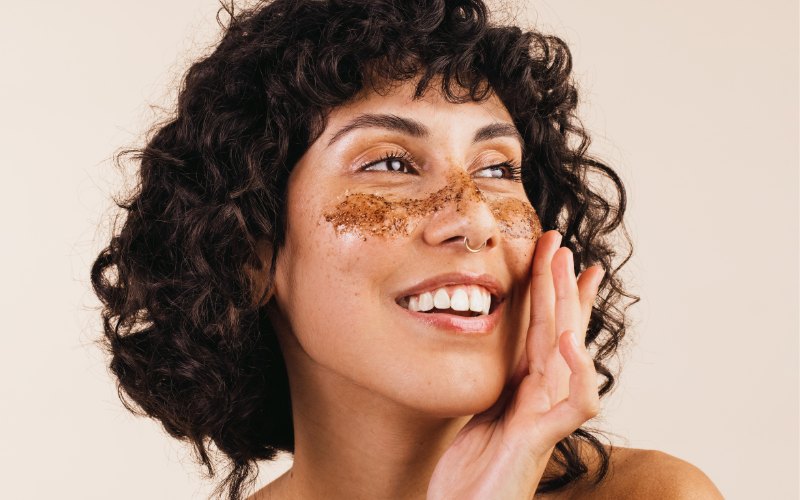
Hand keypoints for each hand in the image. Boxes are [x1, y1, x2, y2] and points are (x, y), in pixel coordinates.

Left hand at [427, 231, 603, 499]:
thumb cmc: (471, 476)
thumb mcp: (480, 415)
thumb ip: (496, 386)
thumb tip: (493, 356)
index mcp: (523, 388)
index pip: (543, 331)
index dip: (552, 294)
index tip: (556, 257)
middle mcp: (541, 397)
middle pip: (558, 330)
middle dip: (561, 285)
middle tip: (563, 244)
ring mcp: (545, 415)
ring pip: (568, 353)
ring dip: (569, 308)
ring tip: (567, 268)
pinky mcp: (543, 438)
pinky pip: (574, 401)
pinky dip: (577, 370)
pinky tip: (567, 339)